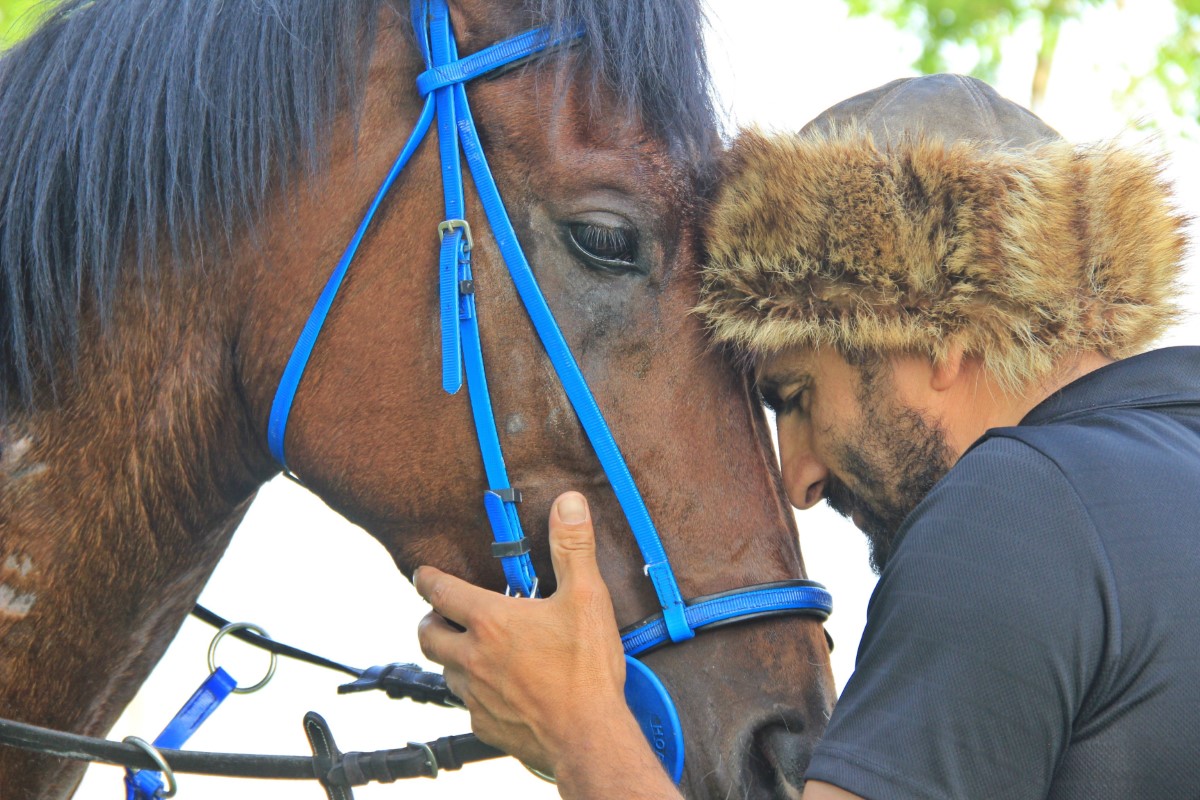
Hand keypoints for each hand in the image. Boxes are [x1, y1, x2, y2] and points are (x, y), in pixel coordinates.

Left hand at [415, 491, 629, 775]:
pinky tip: (497, 691)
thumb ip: (572, 548)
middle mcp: (472, 657)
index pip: (441, 591)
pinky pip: (467, 705)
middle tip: (443, 614)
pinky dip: (475, 694)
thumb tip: (569, 504)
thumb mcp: (586, 597)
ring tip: (473, 651)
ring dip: (453, 658)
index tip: (422, 574)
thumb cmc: (586, 670)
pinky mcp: (484, 724)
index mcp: (490, 621)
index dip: (428, 579)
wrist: (588, 736)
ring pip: (446, 671)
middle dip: (431, 619)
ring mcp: (475, 694)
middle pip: (428, 634)